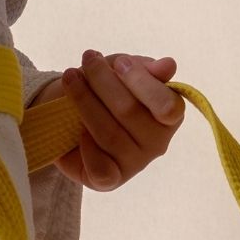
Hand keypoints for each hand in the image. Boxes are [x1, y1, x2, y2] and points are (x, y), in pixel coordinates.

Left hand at [38, 49, 184, 190]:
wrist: (72, 113)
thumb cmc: (107, 89)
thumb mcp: (124, 71)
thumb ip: (145, 69)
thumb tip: (168, 65)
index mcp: (170, 116)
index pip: (168, 106)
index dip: (141, 82)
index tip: (118, 62)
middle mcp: (158, 143)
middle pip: (129, 112)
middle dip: (103, 81)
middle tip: (87, 59)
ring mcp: (135, 163)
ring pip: (109, 134)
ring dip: (84, 101)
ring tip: (70, 78)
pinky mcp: (111, 179)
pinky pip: (101, 169)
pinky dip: (87, 148)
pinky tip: (77, 129)